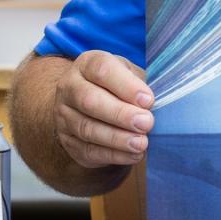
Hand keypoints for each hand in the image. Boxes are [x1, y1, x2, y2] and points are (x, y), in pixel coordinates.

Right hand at [52, 50, 155, 169]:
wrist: (89, 103)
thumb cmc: (117, 85)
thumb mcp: (129, 74)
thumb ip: (141, 84)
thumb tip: (157, 102)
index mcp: (87, 64)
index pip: (102, 70)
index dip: (126, 86)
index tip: (148, 100)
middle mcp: (69, 87)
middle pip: (90, 100)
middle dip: (120, 114)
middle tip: (146, 123)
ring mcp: (63, 115)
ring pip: (87, 128)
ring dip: (117, 138)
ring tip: (141, 143)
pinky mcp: (67, 141)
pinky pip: (88, 150)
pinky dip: (112, 155)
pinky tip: (133, 155)